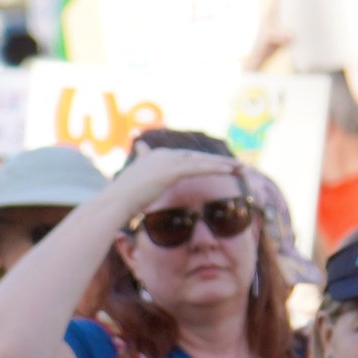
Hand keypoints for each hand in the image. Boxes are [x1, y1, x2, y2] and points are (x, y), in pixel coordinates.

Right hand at [115, 143, 233, 219]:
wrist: (116, 203)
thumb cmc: (123, 202)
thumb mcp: (136, 191)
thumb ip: (143, 186)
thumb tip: (138, 193)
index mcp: (155, 157)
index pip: (185, 158)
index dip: (203, 162)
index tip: (217, 166)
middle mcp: (163, 154)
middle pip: (197, 157)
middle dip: (217, 161)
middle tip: (236, 166)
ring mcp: (167, 161)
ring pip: (202, 161)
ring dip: (223, 164)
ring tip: (241, 168)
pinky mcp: (173, 170)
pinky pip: (200, 168)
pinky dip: (217, 168)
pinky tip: (231, 171)